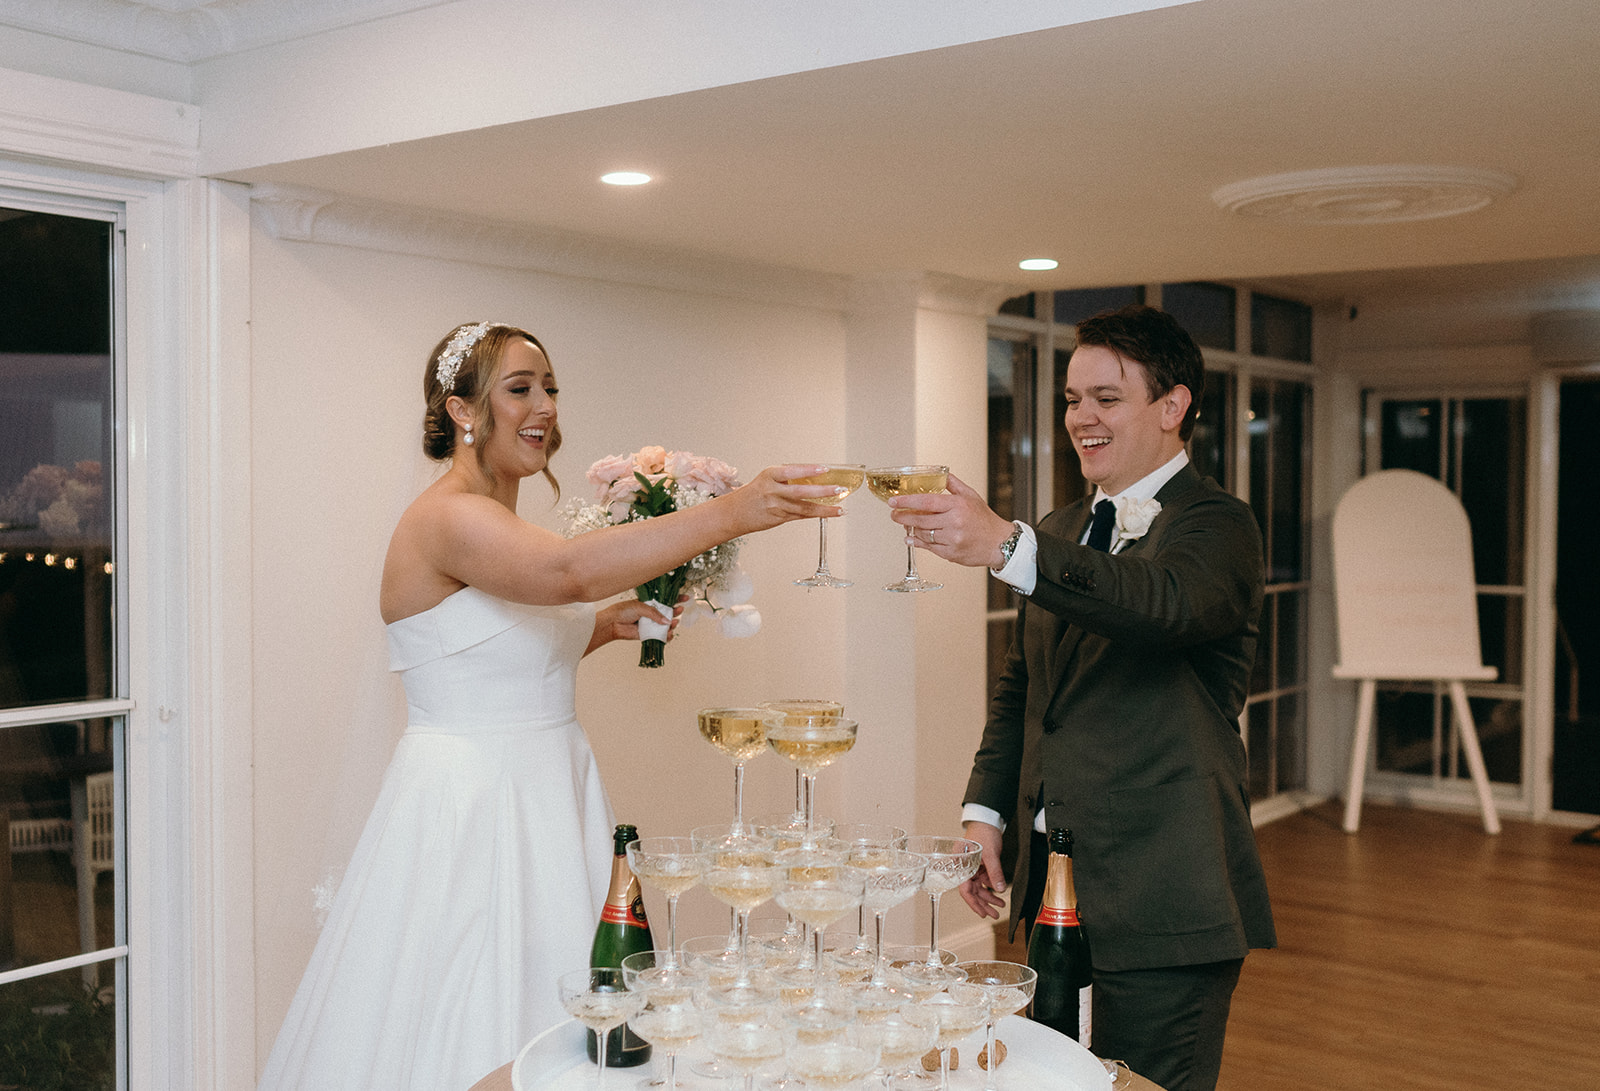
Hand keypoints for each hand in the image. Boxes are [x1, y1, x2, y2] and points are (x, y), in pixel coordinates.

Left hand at [587, 599, 681, 654]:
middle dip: (676, 611)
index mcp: (650, 603)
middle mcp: (652, 613)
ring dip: (673, 624)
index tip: (686, 597)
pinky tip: (669, 634)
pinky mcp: (648, 634)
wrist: (612, 623)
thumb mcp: (640, 607)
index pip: (666, 600)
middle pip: (669, 613)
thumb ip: (654, 613)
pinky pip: (660, 636)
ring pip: (666, 625)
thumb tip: (667, 621)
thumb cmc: (623, 611)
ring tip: (673, 623)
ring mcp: (651, 624)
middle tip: (679, 610)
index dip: (677, 599)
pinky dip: (667, 636)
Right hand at [726, 464, 847, 531]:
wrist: (734, 513)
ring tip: (840, 508)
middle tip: (839, 489)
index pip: (792, 471)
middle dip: (822, 491)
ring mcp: (776, 506)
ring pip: (804, 508)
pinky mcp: (779, 518)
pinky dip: (817, 514)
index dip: (809, 470)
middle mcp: (773, 491)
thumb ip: (787, 477)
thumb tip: (814, 475)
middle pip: (801, 491)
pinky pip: (801, 516)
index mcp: (769, 476)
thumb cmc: (752, 494)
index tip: (825, 468)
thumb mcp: (767, 479)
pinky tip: (829, 513)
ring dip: (824, 508)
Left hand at [887, 473, 1015, 567]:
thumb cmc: (985, 519)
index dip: (906, 501)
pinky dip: (917, 542)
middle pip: (921, 519)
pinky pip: (928, 548)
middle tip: (894, 514)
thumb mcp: (971, 496)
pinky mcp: (951, 553)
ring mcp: (952, 539)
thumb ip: (953, 484)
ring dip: (911, 529)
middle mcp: (954, 522)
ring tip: (905, 524)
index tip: (893, 501)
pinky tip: (910, 538)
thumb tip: (941, 473)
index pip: (926, 501)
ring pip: (923, 534)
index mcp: (958, 505)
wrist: (999, 543)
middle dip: (903, 517)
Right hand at [958, 820, 1006, 919]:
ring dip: (989, 898)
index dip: (973, 903)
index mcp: (961, 866)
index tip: (982, 913)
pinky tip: (999, 894)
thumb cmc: (983, 834)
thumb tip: (999, 889)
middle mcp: (965, 869)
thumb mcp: (990, 854)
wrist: (987, 821)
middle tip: (993, 915)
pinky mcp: (980, 867)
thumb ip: (995, 872)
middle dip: (983, 904)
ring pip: (979, 888)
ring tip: (1000, 907)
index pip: (965, 889)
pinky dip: (992, 887)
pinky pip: (985, 881)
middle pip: (972, 891)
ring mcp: (972, 869)